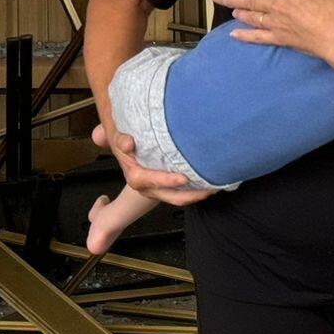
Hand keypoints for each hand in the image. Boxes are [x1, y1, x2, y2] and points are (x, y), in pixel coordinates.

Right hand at [92, 122, 213, 206]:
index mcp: (135, 176)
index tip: (183, 178)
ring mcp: (159, 188)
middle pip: (169, 195)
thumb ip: (120, 140)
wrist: (129, 141)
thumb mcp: (118, 137)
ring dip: (196, 194)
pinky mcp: (169, 186)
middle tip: (206, 189)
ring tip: (214, 187)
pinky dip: (197, 189)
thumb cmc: (127, 139)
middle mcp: (148, 186)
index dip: (165, 180)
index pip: (149, 181)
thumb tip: (127, 143)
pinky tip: (212, 182)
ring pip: (178, 197)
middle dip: (188, 194)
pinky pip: (183, 192)